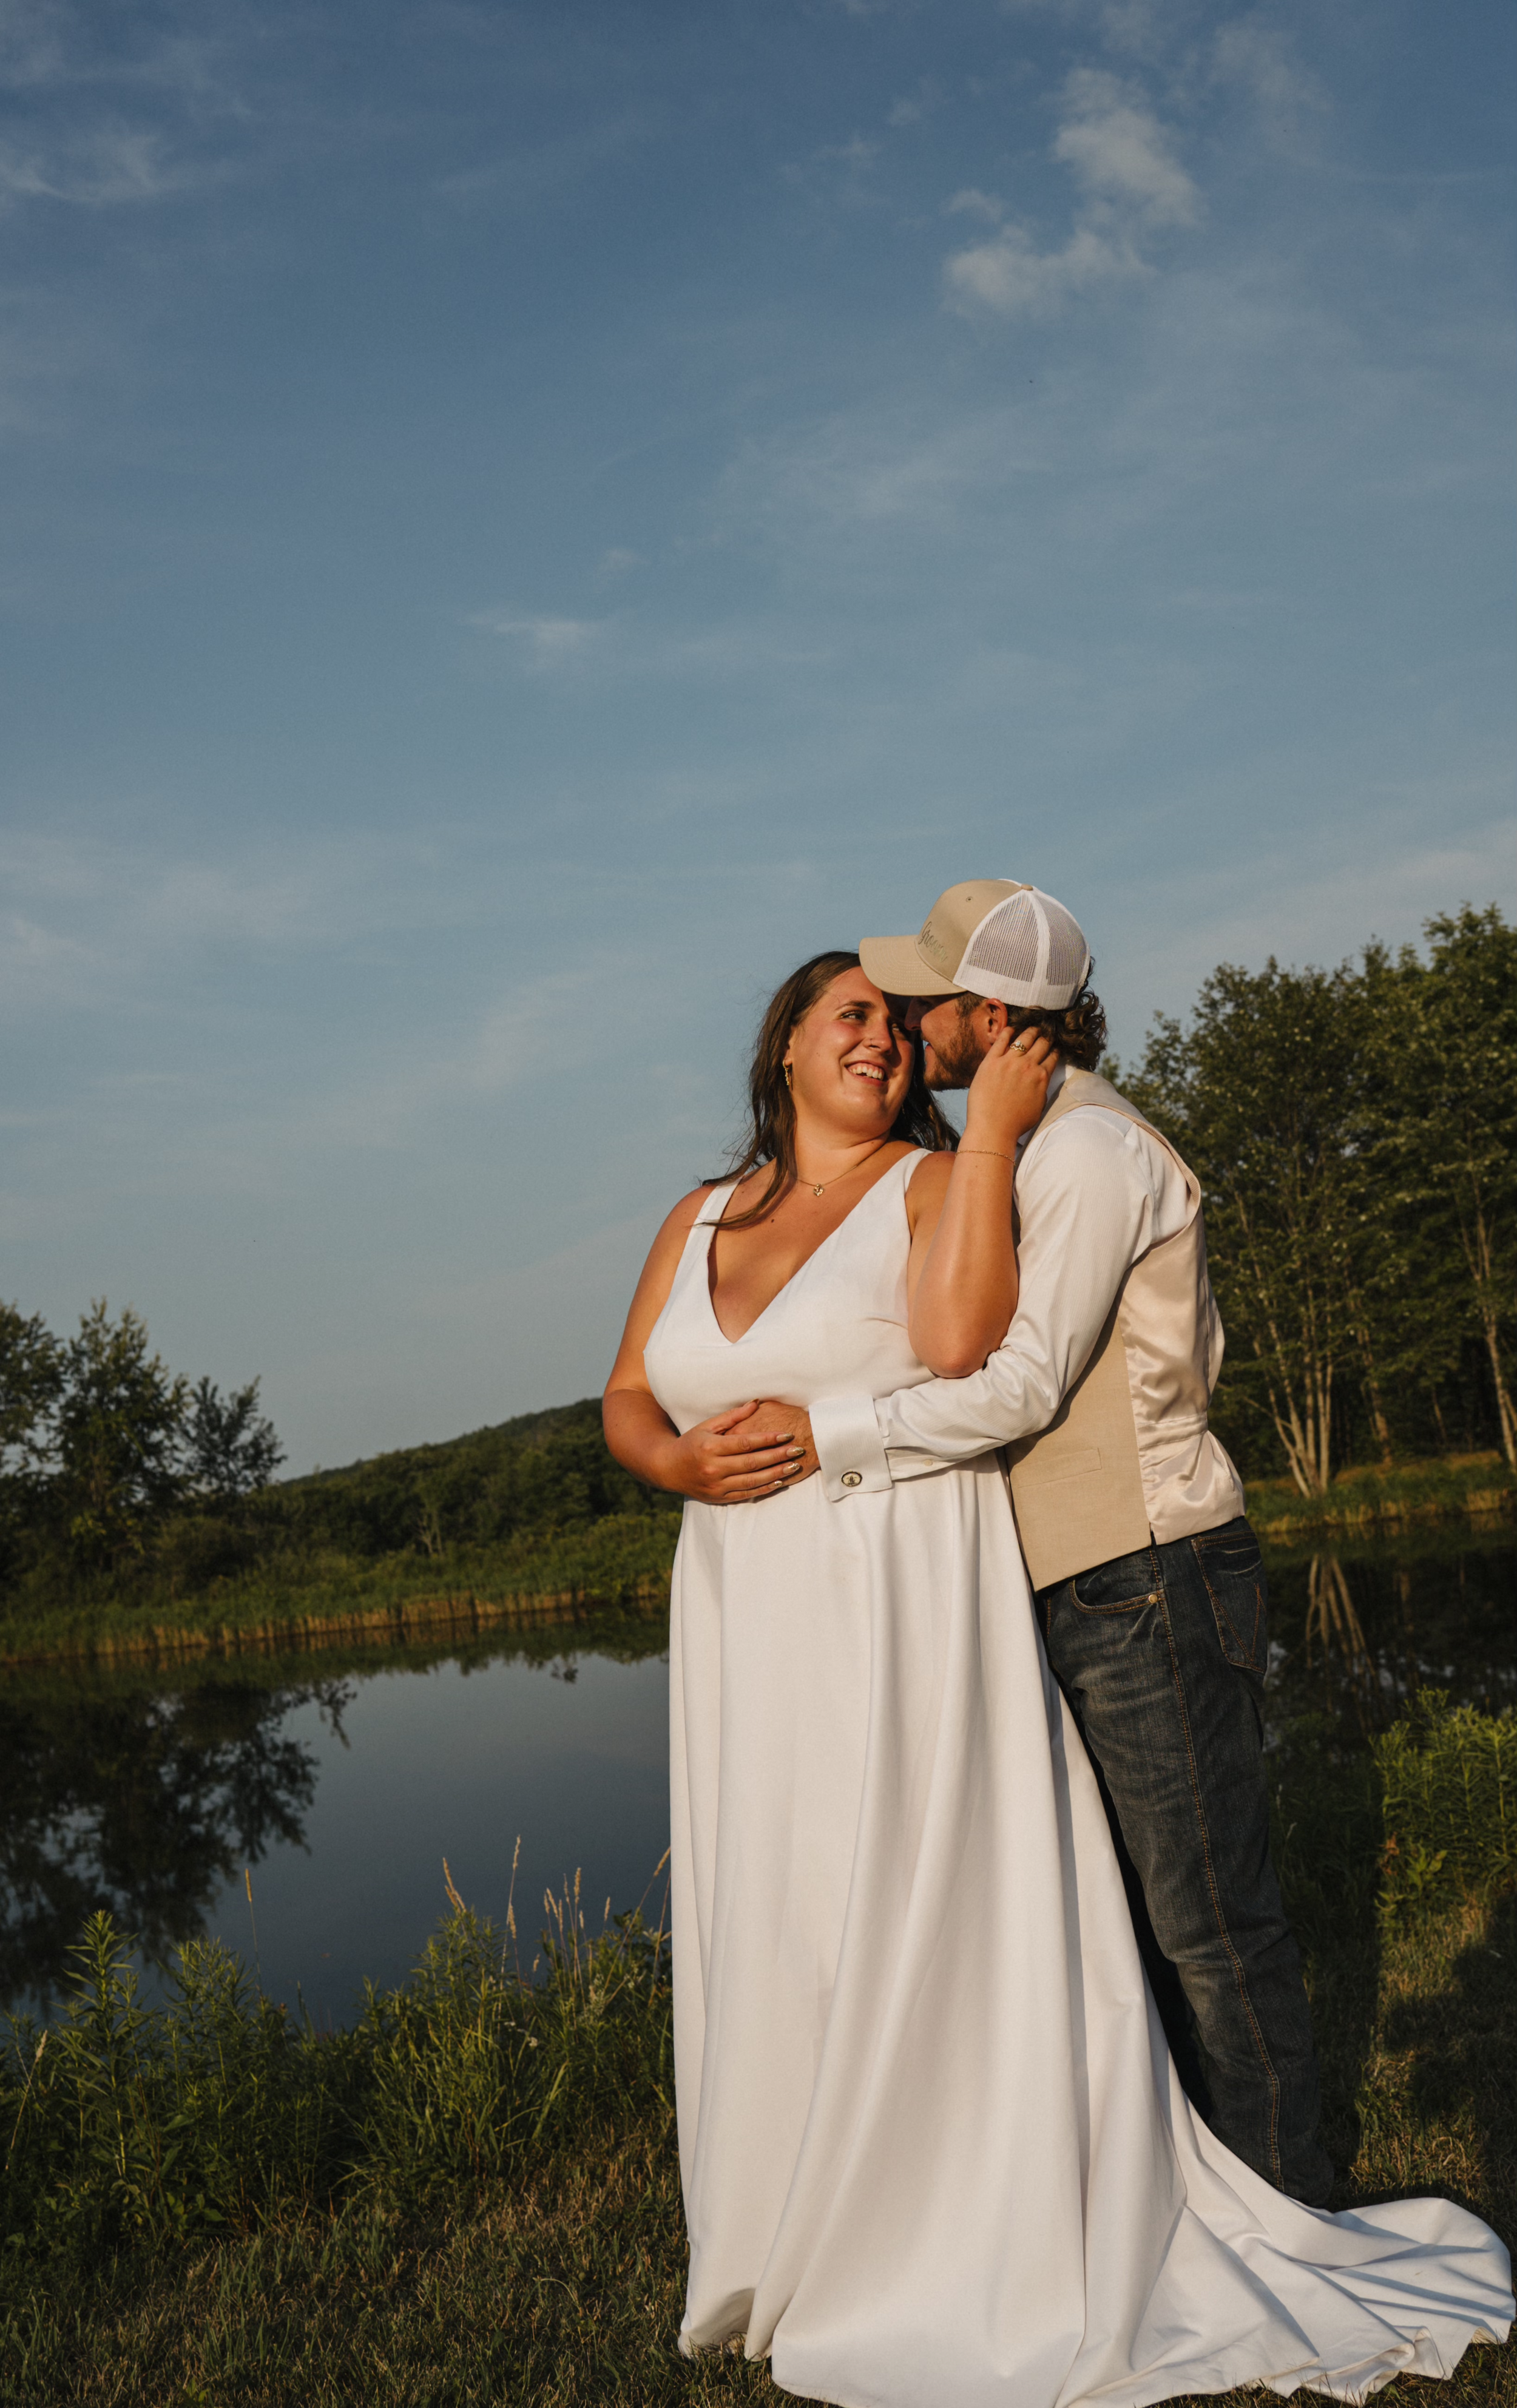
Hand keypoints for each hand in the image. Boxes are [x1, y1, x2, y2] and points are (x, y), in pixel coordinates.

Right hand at [665, 1401, 810, 1503]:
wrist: (668, 1468)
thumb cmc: (691, 1442)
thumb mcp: (707, 1426)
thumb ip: (733, 1417)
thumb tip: (756, 1403)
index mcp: (710, 1446)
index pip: (745, 1442)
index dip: (768, 1439)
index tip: (787, 1434)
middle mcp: (712, 1467)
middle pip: (752, 1462)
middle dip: (778, 1456)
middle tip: (798, 1450)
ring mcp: (715, 1485)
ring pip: (752, 1481)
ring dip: (776, 1474)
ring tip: (794, 1466)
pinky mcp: (718, 1497)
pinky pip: (745, 1494)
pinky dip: (764, 1488)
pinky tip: (779, 1482)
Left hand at [962, 1027, 1055, 1156]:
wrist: (992, 1128)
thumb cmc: (1015, 1123)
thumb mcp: (1038, 1107)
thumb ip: (1042, 1089)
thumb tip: (1042, 1078)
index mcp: (1041, 1077)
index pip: (1052, 1056)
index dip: (1054, 1049)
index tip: (1053, 1045)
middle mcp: (1028, 1066)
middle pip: (1042, 1043)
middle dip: (1045, 1036)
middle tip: (1045, 1032)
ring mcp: (1009, 1061)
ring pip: (1025, 1037)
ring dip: (1031, 1031)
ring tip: (1032, 1029)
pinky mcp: (991, 1061)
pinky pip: (1001, 1040)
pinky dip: (1008, 1032)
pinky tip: (1010, 1030)